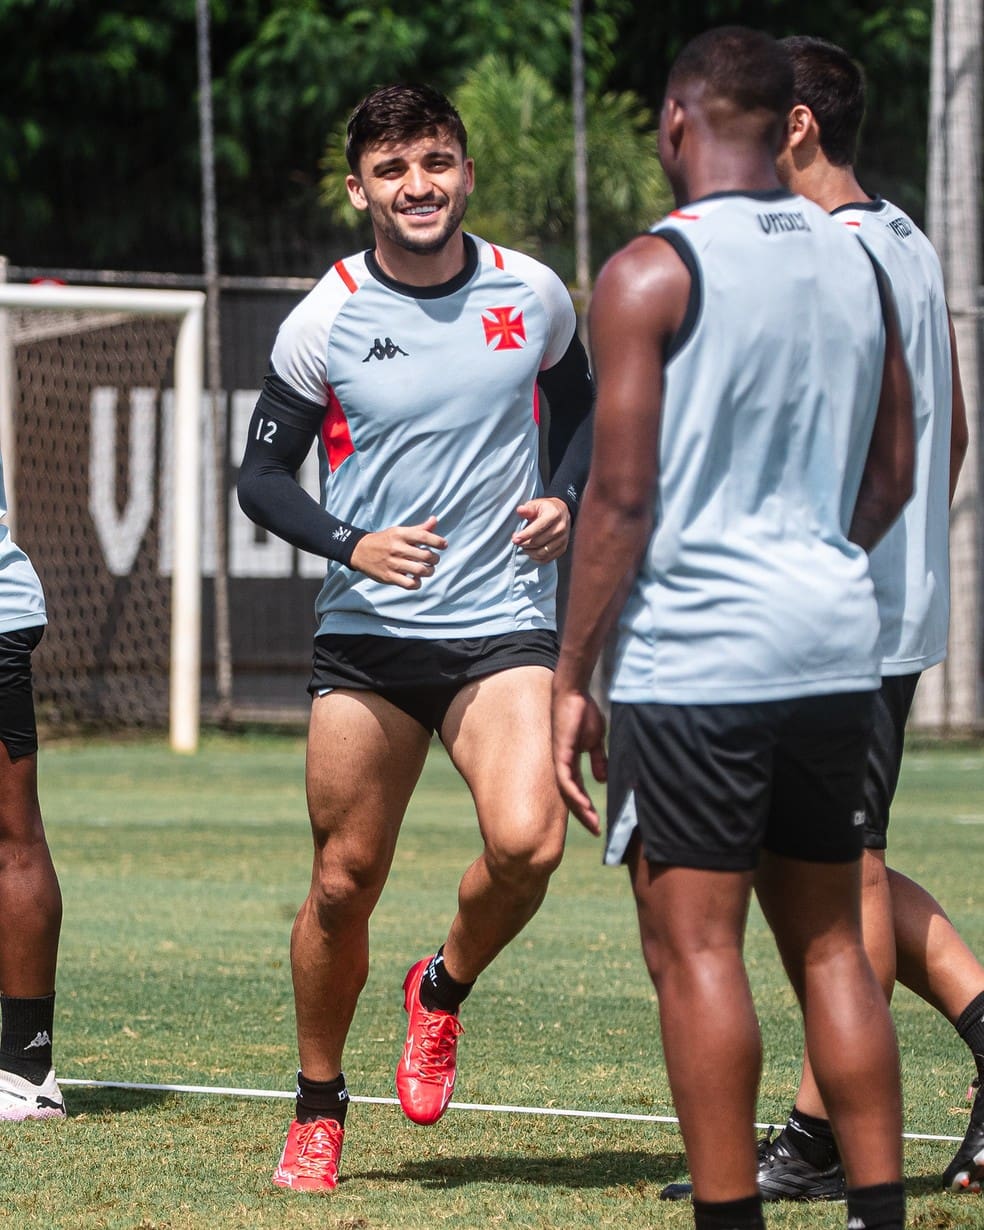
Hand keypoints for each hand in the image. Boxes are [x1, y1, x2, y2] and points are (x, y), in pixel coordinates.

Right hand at [349, 516, 446, 587]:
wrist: (359, 551)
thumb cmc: (385, 540)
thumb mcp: (399, 531)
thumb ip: (419, 529)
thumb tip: (434, 520)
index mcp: (400, 534)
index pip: (424, 536)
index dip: (438, 541)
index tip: (443, 545)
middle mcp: (397, 548)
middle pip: (426, 556)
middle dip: (435, 559)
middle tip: (433, 560)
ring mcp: (393, 563)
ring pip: (420, 571)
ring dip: (429, 572)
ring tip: (428, 570)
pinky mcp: (389, 577)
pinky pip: (409, 584)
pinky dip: (417, 583)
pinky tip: (416, 579)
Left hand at [513, 497, 569, 563]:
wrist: (562, 513)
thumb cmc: (546, 509)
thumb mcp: (536, 504)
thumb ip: (528, 508)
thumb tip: (520, 510)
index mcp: (554, 515)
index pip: (538, 528)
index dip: (525, 535)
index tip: (515, 539)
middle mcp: (560, 528)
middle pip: (539, 542)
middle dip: (524, 544)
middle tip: (517, 541)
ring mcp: (563, 540)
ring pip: (542, 552)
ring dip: (529, 552)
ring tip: (523, 546)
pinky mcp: (562, 549)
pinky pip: (547, 559)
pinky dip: (536, 558)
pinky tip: (531, 551)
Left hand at [551, 684, 607, 835]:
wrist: (574, 693)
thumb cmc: (583, 713)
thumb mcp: (595, 740)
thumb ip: (598, 759)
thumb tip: (602, 779)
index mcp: (570, 763)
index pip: (577, 792)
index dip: (586, 808)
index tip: (598, 823)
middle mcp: (561, 765)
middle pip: (570, 797)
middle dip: (583, 815)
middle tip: (596, 830)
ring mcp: (558, 760)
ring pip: (567, 792)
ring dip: (580, 808)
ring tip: (592, 822)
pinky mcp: (560, 752)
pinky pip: (564, 778)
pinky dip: (573, 793)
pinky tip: (582, 804)